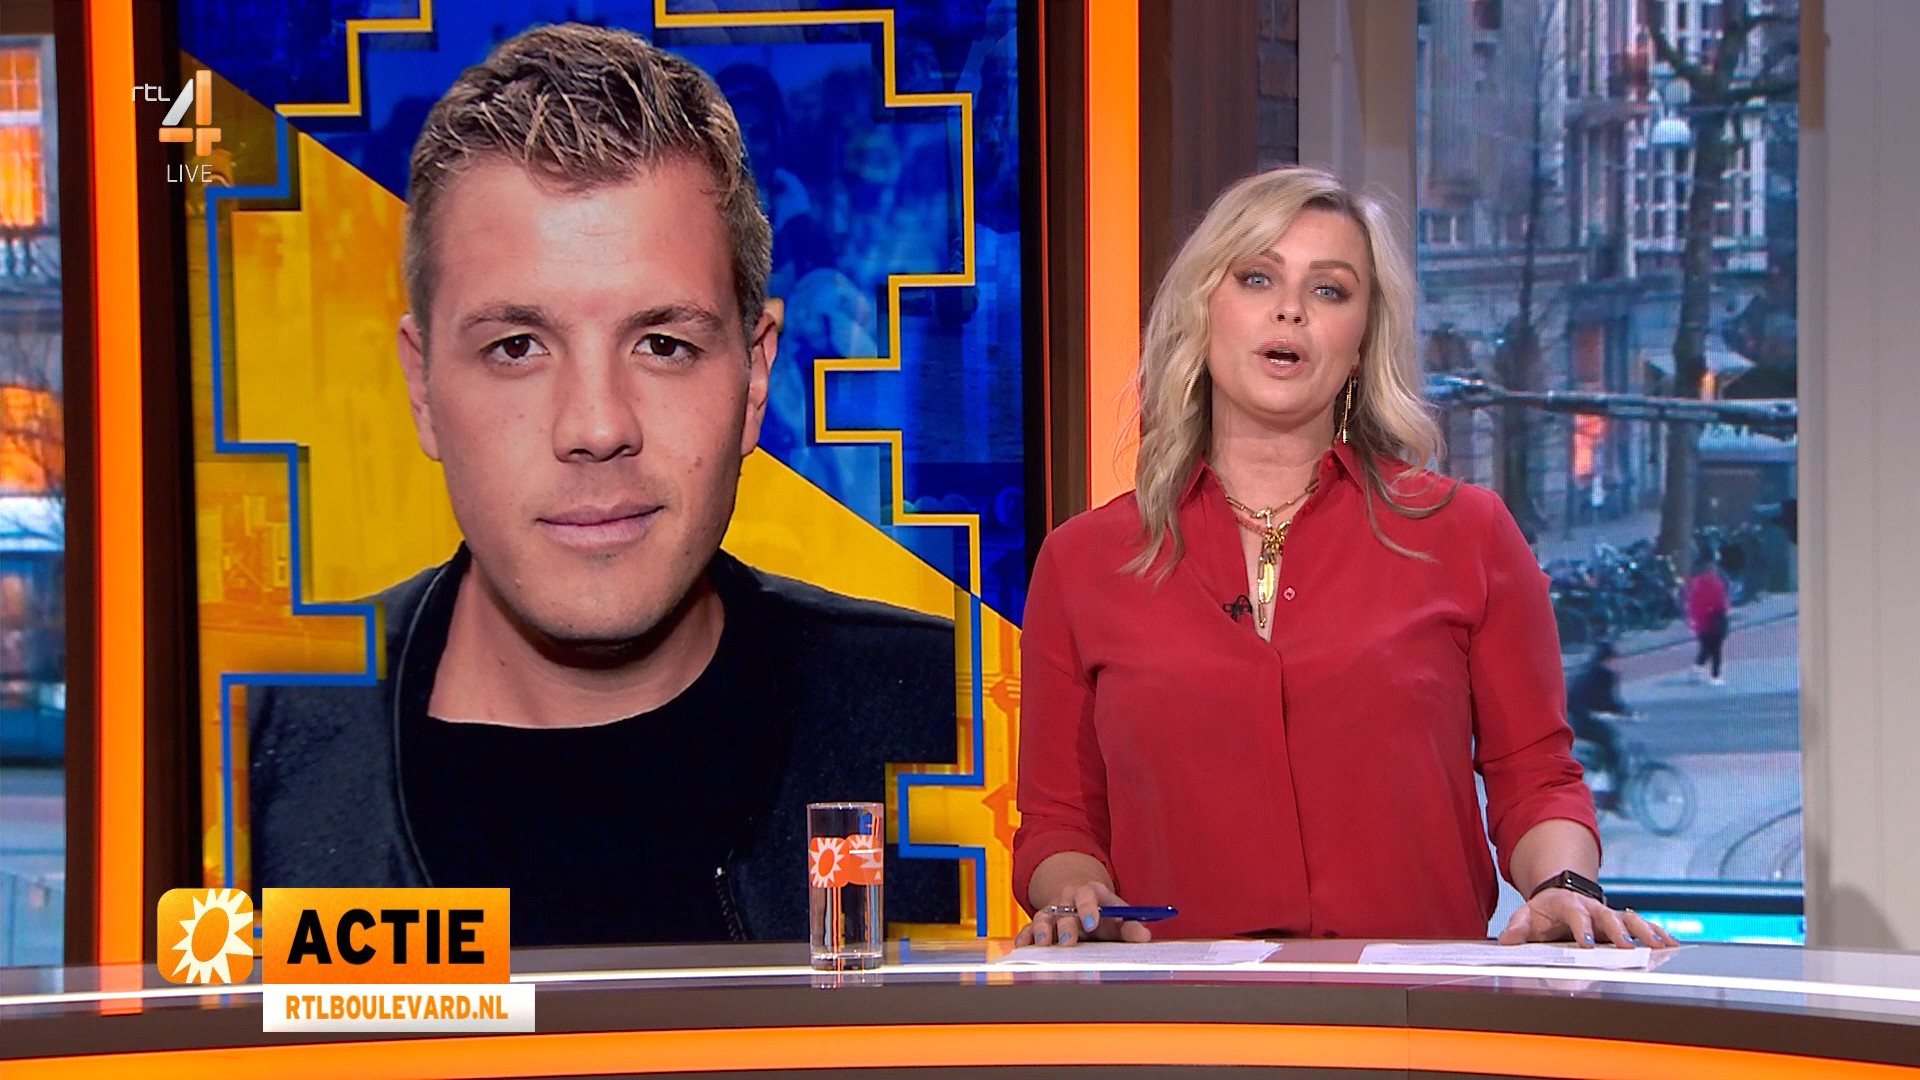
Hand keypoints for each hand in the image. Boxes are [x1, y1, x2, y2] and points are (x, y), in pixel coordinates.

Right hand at [1013, 880, 1152, 946]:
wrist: (1077, 899)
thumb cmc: (1101, 912)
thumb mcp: (1117, 914)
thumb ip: (1130, 926)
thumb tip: (1144, 937)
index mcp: (1088, 893)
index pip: (1087, 896)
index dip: (1088, 909)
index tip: (1092, 923)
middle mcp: (1065, 900)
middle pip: (1063, 910)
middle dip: (1066, 926)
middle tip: (1069, 942)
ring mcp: (1049, 912)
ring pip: (1042, 919)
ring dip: (1042, 932)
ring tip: (1044, 946)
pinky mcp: (1037, 925)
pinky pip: (1027, 930)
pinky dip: (1024, 938)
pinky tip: (1022, 948)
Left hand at [1498, 889, 1681, 948]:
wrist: (1559, 894)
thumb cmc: (1543, 911)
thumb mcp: (1526, 916)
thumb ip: (1518, 927)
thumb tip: (1507, 939)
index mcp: (1569, 905)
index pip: (1576, 916)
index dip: (1582, 929)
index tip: (1587, 944)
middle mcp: (1593, 908)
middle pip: (1609, 917)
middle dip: (1619, 932)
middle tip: (1628, 947)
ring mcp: (1610, 914)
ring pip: (1631, 919)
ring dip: (1646, 931)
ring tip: (1661, 946)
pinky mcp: (1622, 921)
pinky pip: (1643, 924)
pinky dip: (1658, 932)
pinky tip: (1672, 944)